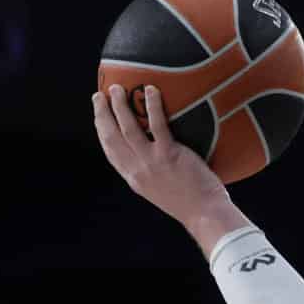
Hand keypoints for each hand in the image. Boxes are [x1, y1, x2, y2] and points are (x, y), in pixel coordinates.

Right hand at [92, 84, 234, 248]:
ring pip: (127, 128)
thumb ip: (153, 172)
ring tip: (117, 88)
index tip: (98, 116)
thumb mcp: (162, 190)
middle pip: (111, 137)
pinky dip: (152, 106)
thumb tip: (154, 153)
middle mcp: (137, 170)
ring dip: (119, 105)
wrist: (205, 215)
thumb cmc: (192, 204)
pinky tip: (151, 90)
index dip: (101, 131)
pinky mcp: (169, 155)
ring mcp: (151, 162)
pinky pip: (157, 125)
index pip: (111, 151)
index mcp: (134, 179)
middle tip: (99, 95)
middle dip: (101, 114)